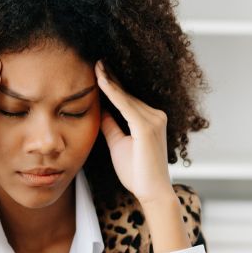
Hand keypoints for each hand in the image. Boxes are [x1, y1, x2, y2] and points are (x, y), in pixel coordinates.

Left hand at [96, 60, 174, 206]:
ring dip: (109, 80)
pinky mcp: (147, 127)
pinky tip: (101, 81)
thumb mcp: (118, 144)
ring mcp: (154, 120)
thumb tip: (100, 110)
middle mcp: (156, 115)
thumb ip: (111, 126)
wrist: (152, 192)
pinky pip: (125, 105)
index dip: (113, 84)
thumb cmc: (137, 173)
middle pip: (127, 93)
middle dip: (111, 77)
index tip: (99, 70)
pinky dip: (113, 92)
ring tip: (96, 65)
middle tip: (95, 60)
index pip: (127, 98)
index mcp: (150, 120)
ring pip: (126, 97)